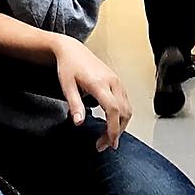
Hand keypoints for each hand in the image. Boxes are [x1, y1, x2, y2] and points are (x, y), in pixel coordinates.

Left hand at [52, 36, 131, 151]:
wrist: (71, 49)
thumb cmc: (68, 66)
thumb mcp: (67, 86)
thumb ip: (74, 104)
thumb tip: (79, 122)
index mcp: (100, 83)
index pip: (113, 110)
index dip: (112, 129)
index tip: (107, 143)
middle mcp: (112, 82)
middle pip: (124, 112)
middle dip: (116, 132)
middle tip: (103, 145)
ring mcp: (117, 81)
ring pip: (127, 108)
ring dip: (121, 125)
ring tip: (108, 138)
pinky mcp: (117, 81)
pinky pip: (125, 102)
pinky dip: (122, 116)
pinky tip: (111, 124)